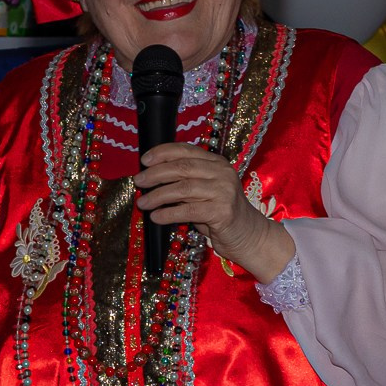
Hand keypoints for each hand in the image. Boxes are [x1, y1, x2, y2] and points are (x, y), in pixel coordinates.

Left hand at [134, 144, 295, 283]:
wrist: (247, 234)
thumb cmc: (219, 213)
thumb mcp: (203, 191)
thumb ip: (185, 181)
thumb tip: (151, 178)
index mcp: (216, 162)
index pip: (186, 151)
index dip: (162, 153)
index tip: (144, 160)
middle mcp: (221, 173)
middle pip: (182, 168)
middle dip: (156, 174)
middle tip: (139, 181)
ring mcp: (224, 191)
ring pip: (183, 189)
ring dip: (158, 195)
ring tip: (142, 203)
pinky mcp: (222, 212)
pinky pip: (188, 210)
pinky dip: (168, 213)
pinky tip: (156, 217)